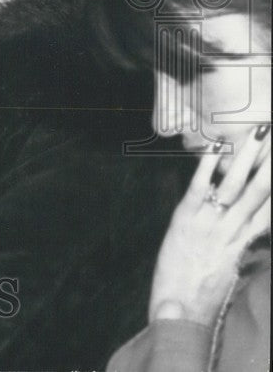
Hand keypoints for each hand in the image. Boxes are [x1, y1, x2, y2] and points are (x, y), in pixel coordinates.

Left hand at [148, 126, 270, 326]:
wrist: (181, 310)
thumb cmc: (204, 293)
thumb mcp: (233, 270)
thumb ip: (245, 249)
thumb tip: (255, 233)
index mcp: (246, 242)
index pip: (271, 209)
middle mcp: (233, 230)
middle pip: (261, 191)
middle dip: (271, 164)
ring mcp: (209, 224)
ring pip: (235, 184)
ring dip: (248, 157)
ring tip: (260, 133)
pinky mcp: (184, 220)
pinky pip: (199, 188)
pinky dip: (207, 167)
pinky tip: (214, 147)